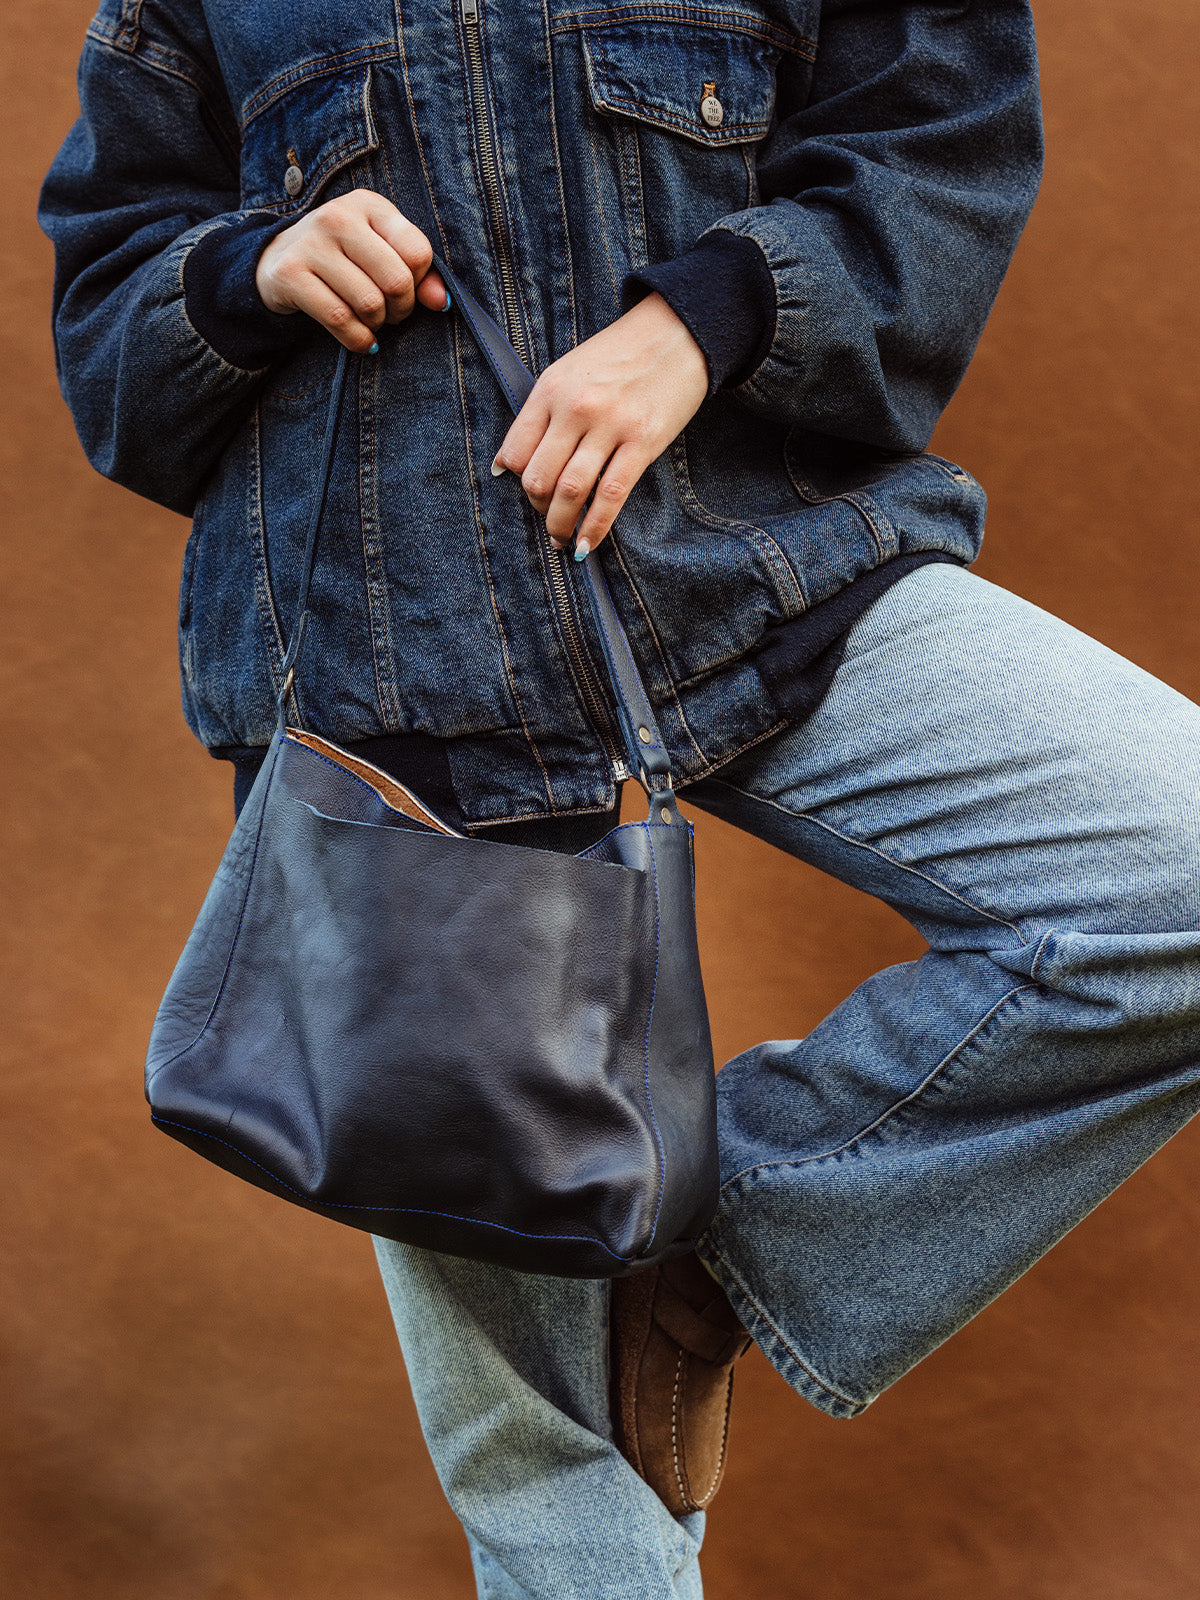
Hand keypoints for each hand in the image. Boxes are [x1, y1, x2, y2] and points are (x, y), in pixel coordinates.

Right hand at [255, 189, 446, 353]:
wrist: (275, 259)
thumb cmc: (342, 257)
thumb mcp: (380, 252)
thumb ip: (417, 273)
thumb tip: (441, 302)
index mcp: (368, 205)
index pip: (417, 252)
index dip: (420, 283)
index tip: (406, 290)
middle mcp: (338, 217)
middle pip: (396, 281)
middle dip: (401, 309)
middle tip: (392, 314)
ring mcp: (311, 244)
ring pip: (369, 303)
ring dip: (377, 325)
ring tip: (372, 321)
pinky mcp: (290, 274)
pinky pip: (340, 319)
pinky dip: (358, 339)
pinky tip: (362, 340)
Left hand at [491, 292, 708, 555]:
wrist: (677, 332)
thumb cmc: (621, 355)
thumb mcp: (570, 371)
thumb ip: (541, 413)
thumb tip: (508, 465)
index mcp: (551, 389)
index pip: (516, 451)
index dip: (516, 481)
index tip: (527, 493)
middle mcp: (575, 407)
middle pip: (539, 477)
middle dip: (538, 509)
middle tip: (549, 518)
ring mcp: (609, 425)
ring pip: (570, 491)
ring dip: (561, 525)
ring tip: (562, 540)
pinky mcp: (642, 442)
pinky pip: (610, 496)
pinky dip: (594, 527)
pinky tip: (587, 544)